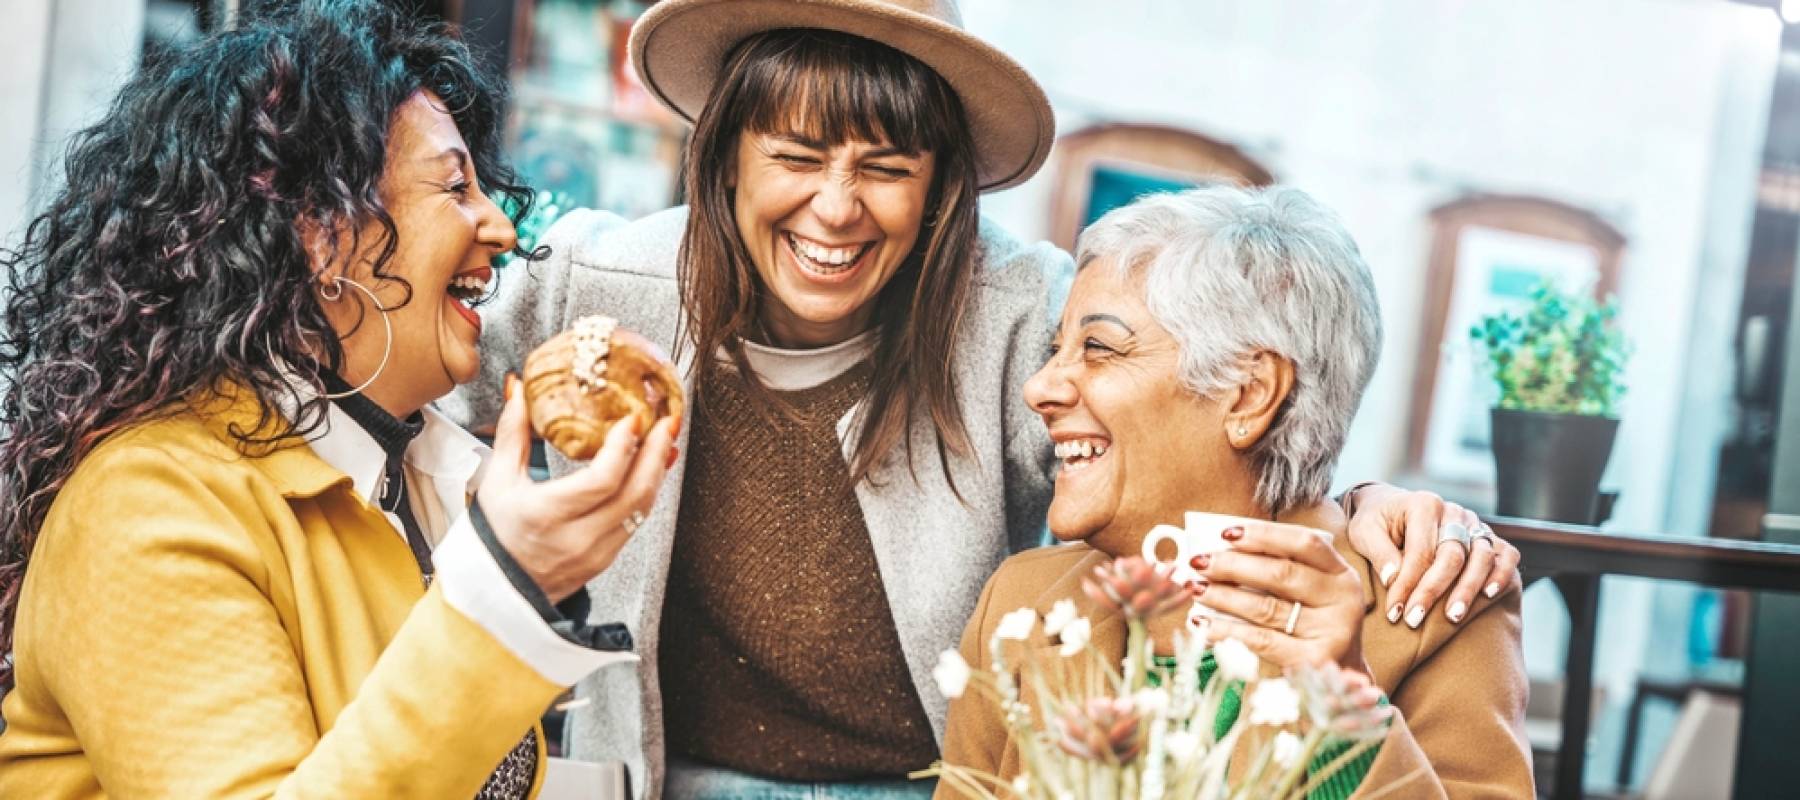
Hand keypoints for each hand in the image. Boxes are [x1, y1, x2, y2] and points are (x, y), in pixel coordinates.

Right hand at [477, 373, 677, 601]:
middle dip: (655, 453)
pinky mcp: (607, 558)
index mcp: (547, 514)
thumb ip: (513, 431)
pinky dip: (649, 492)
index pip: (600, 482)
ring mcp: (596, 552)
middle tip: (667, 420)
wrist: (498, 587)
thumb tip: (518, 387)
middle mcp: (576, 537)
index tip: (632, 420)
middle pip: (632, 494)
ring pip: (642, 509)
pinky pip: (638, 521)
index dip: (623, 449)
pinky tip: (654, 468)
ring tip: (666, 439)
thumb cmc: (496, 532)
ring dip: (658, 471)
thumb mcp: (498, 479)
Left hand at [1188, 522, 1367, 673]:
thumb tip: (1221, 552)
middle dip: (1233, 565)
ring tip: (1195, 588)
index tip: (1227, 533)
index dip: (1264, 534)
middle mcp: (1342, 600)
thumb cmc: (1313, 621)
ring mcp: (1331, 632)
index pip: (1304, 543)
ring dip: (1223, 596)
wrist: (1342, 674)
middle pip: (1281, 574)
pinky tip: (1202, 623)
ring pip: (1266, 607)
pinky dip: (1226, 630)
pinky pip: (1260, 640)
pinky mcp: (1313, 660)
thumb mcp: (1310, 590)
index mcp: (1341, 573)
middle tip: (1199, 562)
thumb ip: (1279, 568)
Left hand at [1344, 484, 1521, 626]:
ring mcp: (1474, 523)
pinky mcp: (1487, 537)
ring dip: (1467, 590)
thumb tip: (1393, 579)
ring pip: (1481, 557)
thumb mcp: (1364, 531)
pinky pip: (1506, 555)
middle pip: (1452, 555)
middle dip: (1433, 592)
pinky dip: (1502, 574)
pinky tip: (1488, 596)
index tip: (1395, 611)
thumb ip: (1379, 553)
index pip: (1420, 551)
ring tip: (1452, 618)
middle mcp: (1453, 512)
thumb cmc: (1377, 522)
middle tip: (1415, 620)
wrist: (1392, 508)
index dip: (1407, 584)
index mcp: (1423, 505)